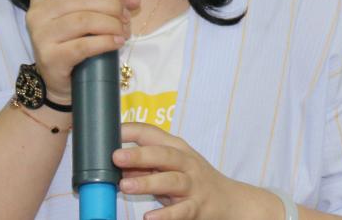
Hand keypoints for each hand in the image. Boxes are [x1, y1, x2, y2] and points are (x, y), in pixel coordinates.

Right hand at [25, 0, 139, 102]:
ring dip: (111, 23)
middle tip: (126, 16)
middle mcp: (37, 13)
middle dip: (110, 5)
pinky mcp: (50, 58)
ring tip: (123, 30)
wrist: (61, 80)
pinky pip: (83, 45)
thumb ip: (108, 0)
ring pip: (83, 20)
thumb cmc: (74, 41)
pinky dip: (106, 41)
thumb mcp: (88, 14)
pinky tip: (118, 42)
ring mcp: (41, 36)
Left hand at [113, 123, 276, 219]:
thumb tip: (116, 162)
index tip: (111, 130)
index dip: (132, 131)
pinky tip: (149, 217)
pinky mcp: (197, 208)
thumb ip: (146, 163)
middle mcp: (186, 163)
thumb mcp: (173, 165)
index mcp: (177, 148)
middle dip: (139, 155)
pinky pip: (181, 211)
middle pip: (163, 155)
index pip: (153, 134)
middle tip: (116, 156)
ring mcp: (193, 185)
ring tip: (125, 185)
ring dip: (147, 182)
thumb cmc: (194, 179)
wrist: (230, 201)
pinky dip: (165, 215)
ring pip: (171, 181)